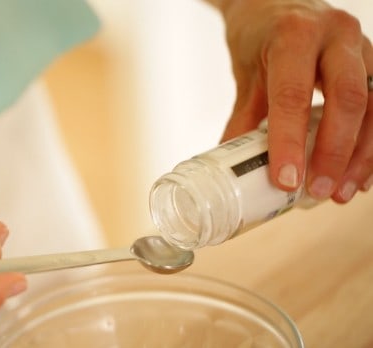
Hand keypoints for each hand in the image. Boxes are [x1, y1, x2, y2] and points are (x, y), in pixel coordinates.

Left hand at [216, 0, 371, 202]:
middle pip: (347, 97)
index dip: (290, 141)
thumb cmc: (259, 36)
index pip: (292, 93)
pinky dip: (372, 145)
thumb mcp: (247, 73)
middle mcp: (335, 35)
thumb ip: (243, 119)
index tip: (286, 179)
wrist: (276, 2)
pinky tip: (359, 175)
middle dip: (335, 152)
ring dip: (361, 155)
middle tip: (319, 191)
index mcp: (293, 35)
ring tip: (341, 193)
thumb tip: (233, 169)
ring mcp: (361, 46)